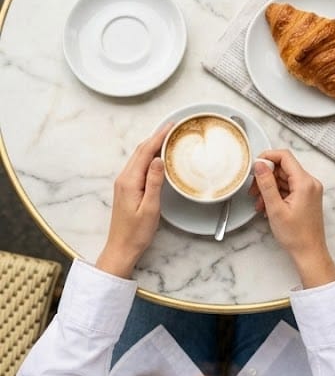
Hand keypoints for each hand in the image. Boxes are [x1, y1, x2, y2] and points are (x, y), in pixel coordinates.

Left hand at [95, 122, 171, 278]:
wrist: (121, 249)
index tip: (171, 126)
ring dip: (152, 145)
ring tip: (167, 137)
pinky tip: (157, 156)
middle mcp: (124, 179)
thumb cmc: (136, 232)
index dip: (158, 137)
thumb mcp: (150, 208)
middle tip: (172, 127)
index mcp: (130, 181)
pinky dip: (148, 155)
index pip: (145, 152)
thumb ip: (154, 182)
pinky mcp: (126, 188)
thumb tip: (158, 159)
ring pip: (138, 157)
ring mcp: (123, 183)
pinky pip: (138, 165)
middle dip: (156, 136)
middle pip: (140, 151)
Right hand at [251, 149, 334, 286]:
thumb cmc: (295, 235)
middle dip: (266, 177)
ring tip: (259, 203)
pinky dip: (277, 194)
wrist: (309, 253)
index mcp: (305, 182)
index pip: (285, 156)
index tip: (255, 167)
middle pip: (284, 168)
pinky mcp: (307, 197)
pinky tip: (267, 206)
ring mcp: (310, 190)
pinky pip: (289, 188)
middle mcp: (310, 182)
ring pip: (285, 179)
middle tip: (253, 190)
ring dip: (270, 187)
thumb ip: (266, 184)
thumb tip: (260, 164)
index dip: (268, 157)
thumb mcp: (275, 209)